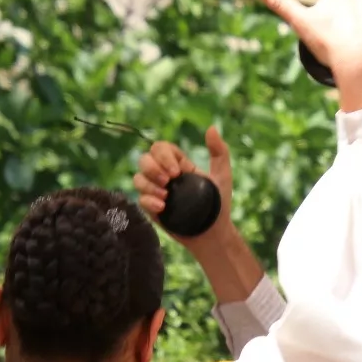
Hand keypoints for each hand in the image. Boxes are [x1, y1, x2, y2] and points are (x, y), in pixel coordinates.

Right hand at [133, 128, 232, 247]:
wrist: (214, 233)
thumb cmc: (219, 204)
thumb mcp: (223, 176)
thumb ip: (219, 152)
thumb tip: (212, 128)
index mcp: (178, 164)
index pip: (160, 148)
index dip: (164, 156)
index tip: (178, 171)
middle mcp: (164, 176)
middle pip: (144, 160)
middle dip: (152, 168)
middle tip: (168, 181)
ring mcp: (156, 192)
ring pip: (138, 178)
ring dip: (148, 185)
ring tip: (165, 196)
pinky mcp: (153, 209)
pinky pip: (140, 199)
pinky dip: (148, 201)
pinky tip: (162, 207)